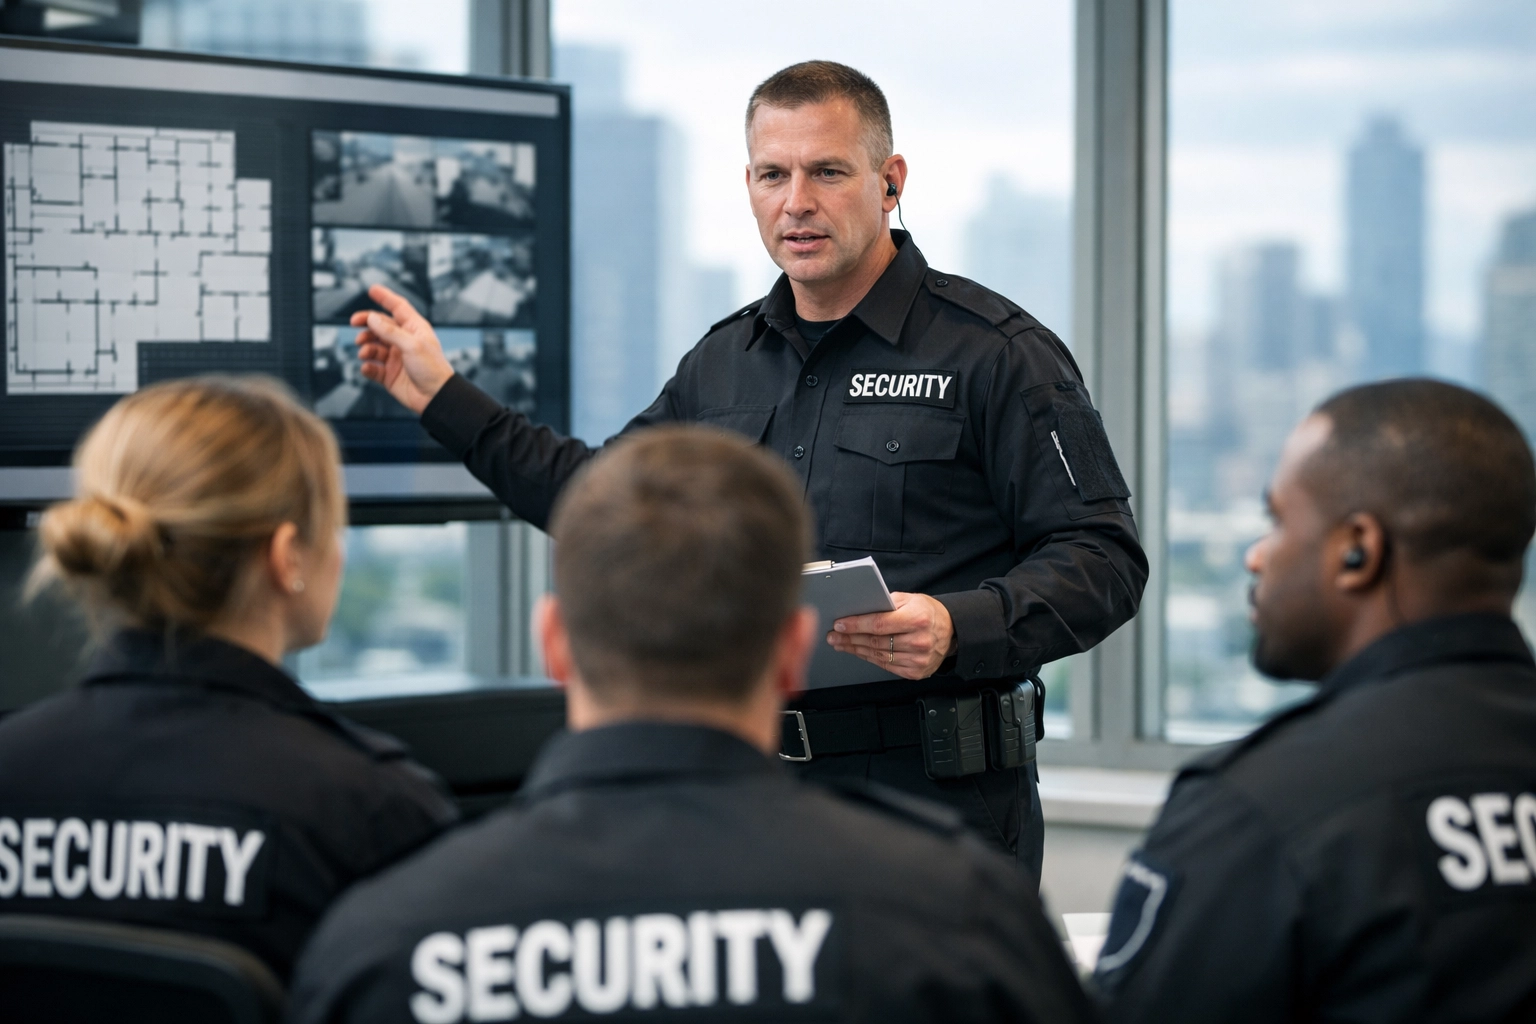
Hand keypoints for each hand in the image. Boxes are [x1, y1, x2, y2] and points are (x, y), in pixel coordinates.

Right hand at [348, 284, 455, 414]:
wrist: (435, 398)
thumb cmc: (432, 369)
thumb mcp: (412, 345)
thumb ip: (390, 331)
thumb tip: (371, 318)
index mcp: (414, 329)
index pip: (398, 308)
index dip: (385, 297)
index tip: (372, 289)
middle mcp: (404, 341)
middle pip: (380, 326)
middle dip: (366, 323)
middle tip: (354, 323)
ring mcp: (396, 358)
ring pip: (373, 346)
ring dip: (366, 346)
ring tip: (364, 352)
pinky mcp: (389, 375)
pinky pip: (372, 367)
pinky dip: (367, 366)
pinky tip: (367, 367)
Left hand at [829, 592, 955, 679]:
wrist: (951, 631)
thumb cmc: (928, 613)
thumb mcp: (910, 599)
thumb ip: (887, 603)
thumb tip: (860, 609)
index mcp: (918, 619)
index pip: (879, 624)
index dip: (856, 625)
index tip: (840, 624)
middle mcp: (919, 641)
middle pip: (876, 642)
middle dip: (850, 639)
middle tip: (834, 636)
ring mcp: (918, 660)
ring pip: (878, 656)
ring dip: (856, 650)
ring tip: (841, 644)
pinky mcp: (916, 672)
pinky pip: (886, 666)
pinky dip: (870, 659)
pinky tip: (859, 652)